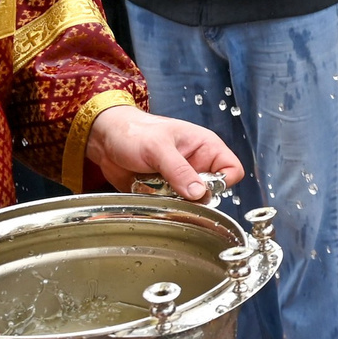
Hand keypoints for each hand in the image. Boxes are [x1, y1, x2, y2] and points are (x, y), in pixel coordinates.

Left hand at [85, 104, 245, 199]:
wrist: (105, 140)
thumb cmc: (134, 132)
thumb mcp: (158, 147)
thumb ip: (179, 170)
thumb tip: (200, 193)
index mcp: (205, 147)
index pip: (232, 170)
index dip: (222, 182)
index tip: (201, 187)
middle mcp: (196, 165)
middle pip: (212, 191)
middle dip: (193, 197)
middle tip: (173, 190)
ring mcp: (180, 180)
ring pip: (191, 202)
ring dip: (174, 201)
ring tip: (155, 189)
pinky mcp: (165, 191)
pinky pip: (172, 206)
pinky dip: (161, 204)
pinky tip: (147, 192)